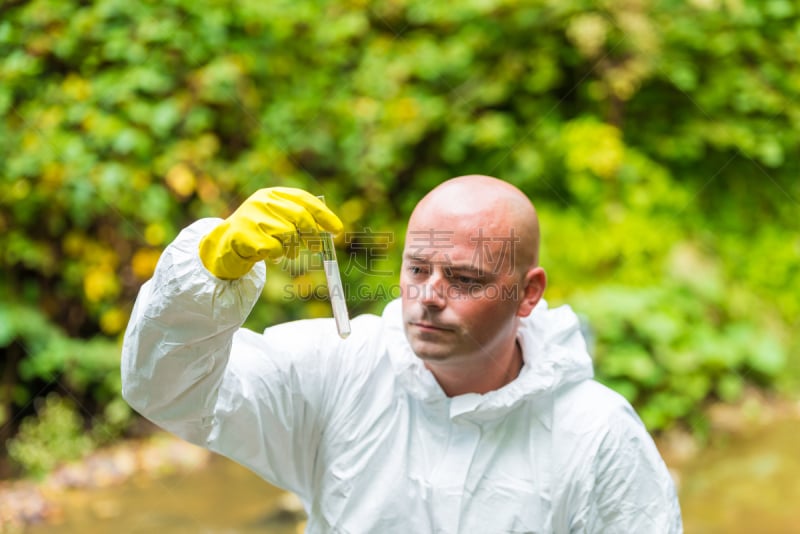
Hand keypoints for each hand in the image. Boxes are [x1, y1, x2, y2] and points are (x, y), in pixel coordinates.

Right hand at [198, 187, 343, 278]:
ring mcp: (251, 217)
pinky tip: (268, 255)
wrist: (223, 246)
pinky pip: (274, 249)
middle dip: (313, 234)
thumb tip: (328, 233)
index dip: (323, 214)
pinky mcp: (244, 235)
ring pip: (288, 234)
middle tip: (318, 248)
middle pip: (299, 216)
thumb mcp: (277, 221)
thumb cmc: (258, 234)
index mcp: (272, 193)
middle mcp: (262, 201)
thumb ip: (299, 221)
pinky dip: (277, 256)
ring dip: (292, 248)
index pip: (303, 199)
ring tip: (286, 252)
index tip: (338, 230)